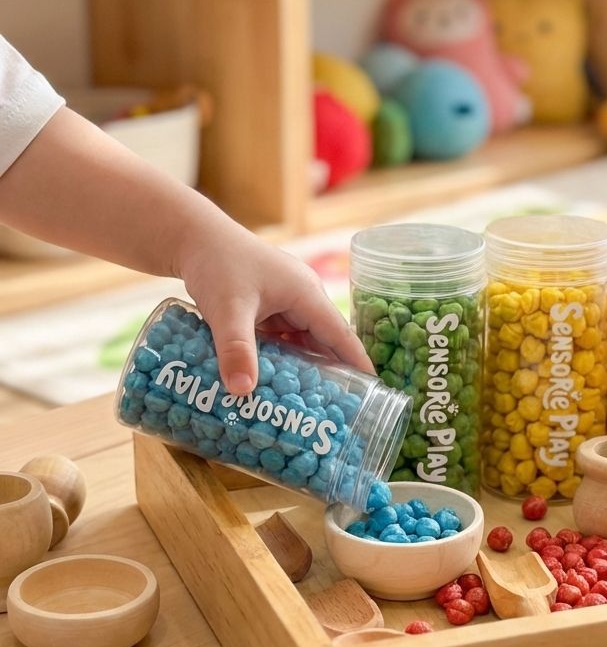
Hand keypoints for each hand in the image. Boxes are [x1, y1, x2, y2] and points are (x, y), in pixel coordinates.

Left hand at [177, 226, 372, 395]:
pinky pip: (283, 337)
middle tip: (339, 409)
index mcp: (306, 294)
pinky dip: (283, 358)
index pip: (341, 334)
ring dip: (305, 367)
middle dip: (333, 372)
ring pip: (302, 341)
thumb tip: (243, 391)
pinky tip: (278, 380)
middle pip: (325, 340)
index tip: (375, 390)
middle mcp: (302, 297)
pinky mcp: (268, 305)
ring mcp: (285, 300)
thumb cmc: (216, 264)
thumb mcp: (227, 310)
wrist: (192, 237)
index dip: (358, 362)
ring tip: (311, 403)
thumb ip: (236, 349)